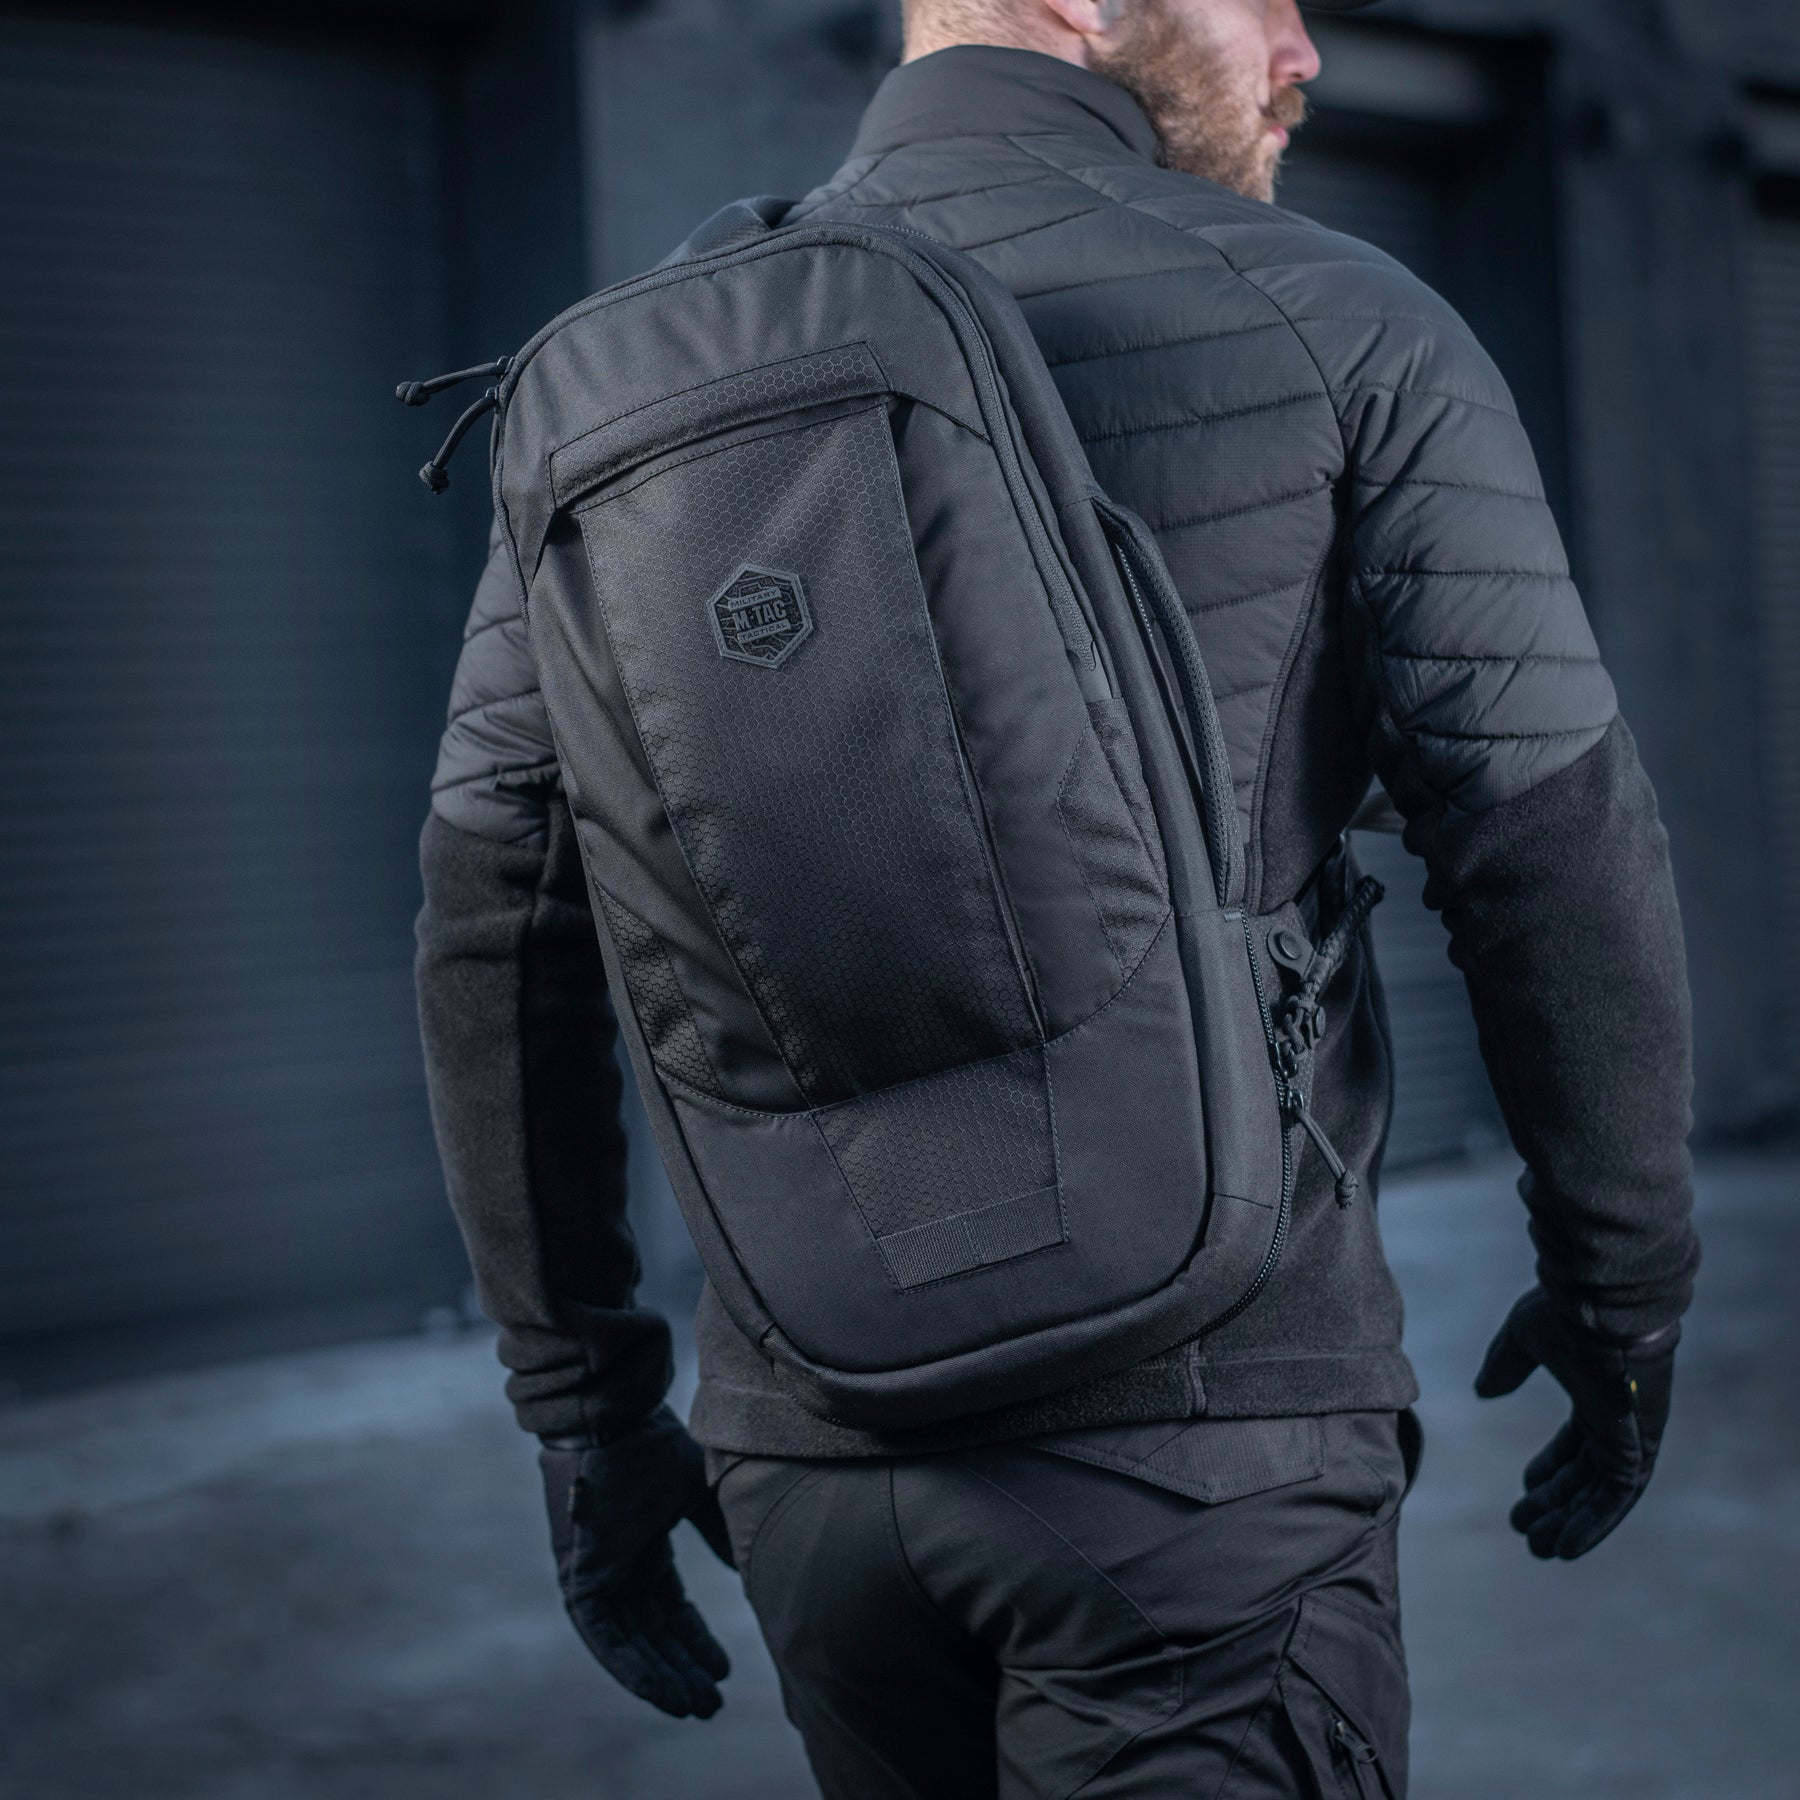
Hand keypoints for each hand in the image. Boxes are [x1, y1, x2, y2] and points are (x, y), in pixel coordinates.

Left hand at [539, 1405, 735, 1716]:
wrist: (618, 1416)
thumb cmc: (657, 1442)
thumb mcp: (700, 1491)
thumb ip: (721, 1531)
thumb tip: (752, 1568)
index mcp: (641, 1542)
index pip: (668, 1608)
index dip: (694, 1641)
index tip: (722, 1671)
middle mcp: (617, 1563)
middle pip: (650, 1632)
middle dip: (681, 1669)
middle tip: (711, 1705)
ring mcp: (594, 1572)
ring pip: (628, 1642)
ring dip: (660, 1677)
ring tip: (694, 1708)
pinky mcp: (578, 1579)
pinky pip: (603, 1638)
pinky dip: (632, 1667)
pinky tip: (662, 1691)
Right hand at [1474, 1286, 1678, 1559]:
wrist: (1603, 1310)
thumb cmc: (1567, 1315)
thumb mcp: (1524, 1337)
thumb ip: (1506, 1365)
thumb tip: (1484, 1391)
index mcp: (1595, 1397)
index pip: (1576, 1446)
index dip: (1551, 1471)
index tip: (1526, 1488)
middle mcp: (1616, 1423)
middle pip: (1585, 1477)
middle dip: (1555, 1505)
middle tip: (1526, 1531)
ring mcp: (1629, 1438)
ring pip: (1600, 1495)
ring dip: (1571, 1524)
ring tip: (1539, 1549)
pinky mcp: (1637, 1450)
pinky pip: (1618, 1499)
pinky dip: (1594, 1524)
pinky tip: (1566, 1546)